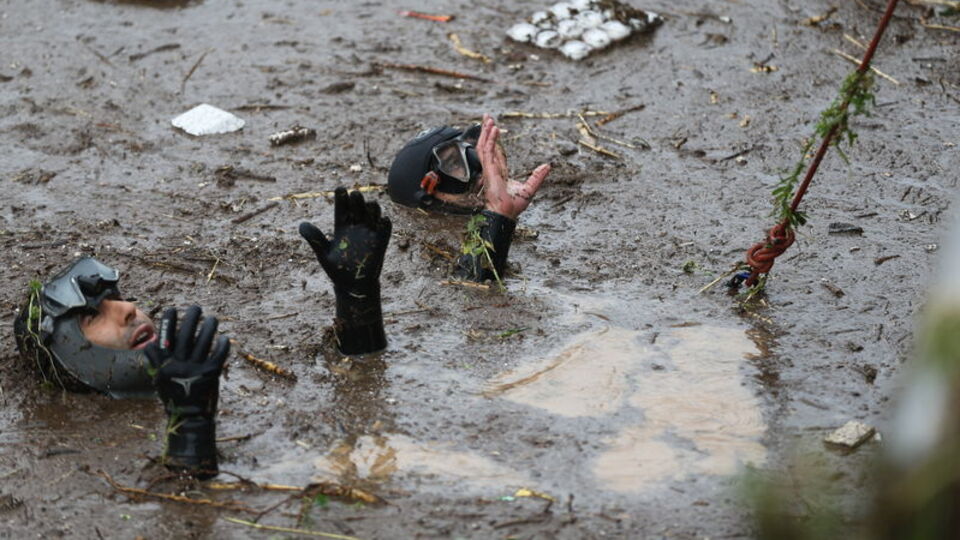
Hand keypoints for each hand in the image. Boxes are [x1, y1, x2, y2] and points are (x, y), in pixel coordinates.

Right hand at [145, 306, 229, 477]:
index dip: (169, 321)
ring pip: (204, 340)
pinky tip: (223, 338)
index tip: (173, 308)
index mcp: (165, 364)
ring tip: (212, 319)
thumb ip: (155, 361)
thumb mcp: (159, 379)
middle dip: (191, 317)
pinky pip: (219, 353)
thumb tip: (150, 343)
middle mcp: (179, 364)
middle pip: (186, 333)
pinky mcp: (212, 373)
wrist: (188, 418)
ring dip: (209, 326)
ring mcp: (196, 368)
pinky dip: (222, 344)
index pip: (165, 336)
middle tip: (196, 307)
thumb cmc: (174, 395)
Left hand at [299, 188, 391, 354]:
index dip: (341, 198)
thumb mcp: (324, 254)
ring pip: (373, 215)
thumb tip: (301, 224)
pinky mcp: (380, 243)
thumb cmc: (337, 270)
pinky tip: (384, 219)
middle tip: (355, 194)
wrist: (352, 286)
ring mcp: (369, 234)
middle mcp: (356, 227)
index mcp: (342, 227)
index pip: (342, 208)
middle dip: (357, 200)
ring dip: (372, 208)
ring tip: (370, 205)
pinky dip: (385, 224)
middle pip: (358, 208)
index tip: (340, 189)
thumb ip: (315, 239)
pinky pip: (384, 231)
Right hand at [477, 114, 550, 219]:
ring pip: (484, 145)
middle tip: (487, 117)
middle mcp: (493, 168)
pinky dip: (490, 139)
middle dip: (486, 131)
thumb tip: (547, 166)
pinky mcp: (488, 169)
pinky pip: (487, 151)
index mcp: (500, 172)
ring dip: (485, 132)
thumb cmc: (513, 207)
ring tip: (488, 118)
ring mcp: (489, 168)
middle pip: (488, 145)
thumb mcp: (530, 189)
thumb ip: (537, 177)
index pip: (497, 152)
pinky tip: (493, 129)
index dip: (495, 140)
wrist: (505, 214)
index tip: (495, 128)